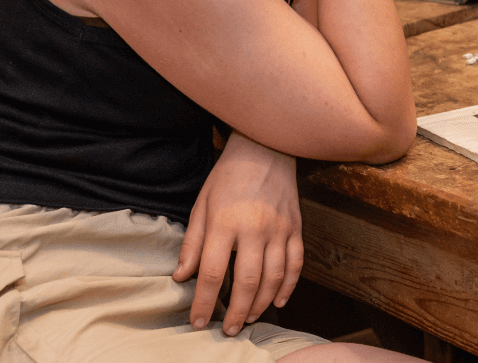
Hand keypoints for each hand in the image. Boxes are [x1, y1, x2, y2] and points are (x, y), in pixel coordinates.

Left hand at [173, 133, 302, 335]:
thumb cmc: (228, 177)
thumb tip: (182, 277)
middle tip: (229, 330)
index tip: (198, 321)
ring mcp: (280, 229)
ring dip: (261, 304)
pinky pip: (296, 263)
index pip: (213, 273)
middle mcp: (255, 229)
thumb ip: (193, 243)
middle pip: (247, 282)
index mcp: (226, 224)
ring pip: (274, 277)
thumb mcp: (201, 205)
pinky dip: (289, 286)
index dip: (205, 302)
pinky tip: (278, 301)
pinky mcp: (296, 227)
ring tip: (249, 318)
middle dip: (237, 312)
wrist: (266, 148)